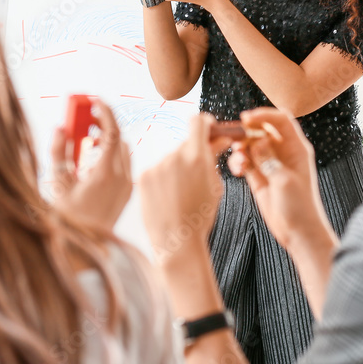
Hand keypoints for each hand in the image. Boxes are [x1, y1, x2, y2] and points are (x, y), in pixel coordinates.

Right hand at [50, 100, 132, 230]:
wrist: (84, 249)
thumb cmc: (67, 218)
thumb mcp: (57, 183)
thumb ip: (58, 152)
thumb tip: (61, 128)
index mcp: (105, 174)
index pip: (112, 133)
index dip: (104, 113)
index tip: (95, 101)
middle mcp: (122, 178)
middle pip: (119, 139)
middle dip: (104, 125)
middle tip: (86, 118)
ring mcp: (127, 186)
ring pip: (124, 151)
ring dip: (108, 141)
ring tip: (88, 142)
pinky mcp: (128, 193)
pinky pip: (125, 165)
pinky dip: (112, 156)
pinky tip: (94, 162)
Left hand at [140, 113, 224, 264]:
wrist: (177, 242)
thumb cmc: (200, 217)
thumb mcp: (215, 186)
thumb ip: (214, 157)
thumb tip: (219, 139)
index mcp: (197, 157)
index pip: (198, 122)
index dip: (204, 123)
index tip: (207, 129)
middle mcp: (175, 156)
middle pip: (185, 144)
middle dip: (192, 154)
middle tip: (196, 174)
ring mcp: (157, 166)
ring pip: (170, 159)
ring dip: (176, 169)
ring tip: (180, 194)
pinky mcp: (143, 176)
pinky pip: (157, 170)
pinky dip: (163, 179)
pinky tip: (167, 197)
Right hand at [228, 108, 335, 253]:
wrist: (298, 232)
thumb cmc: (299, 207)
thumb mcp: (284, 181)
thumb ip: (269, 158)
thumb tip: (258, 140)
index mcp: (297, 149)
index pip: (281, 120)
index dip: (263, 115)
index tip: (246, 118)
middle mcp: (283, 152)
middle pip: (262, 129)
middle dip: (246, 132)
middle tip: (234, 140)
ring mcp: (270, 163)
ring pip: (250, 145)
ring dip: (240, 149)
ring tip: (239, 162)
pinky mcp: (259, 175)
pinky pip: (245, 160)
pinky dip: (239, 162)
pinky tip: (238, 171)